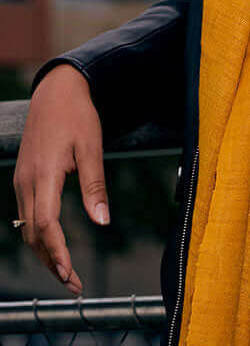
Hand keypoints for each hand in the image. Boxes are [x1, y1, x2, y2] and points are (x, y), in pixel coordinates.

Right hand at [13, 64, 110, 294]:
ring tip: (66, 271)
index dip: (57, 253)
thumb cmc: (77, 115)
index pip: (46, 226)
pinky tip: (52, 244)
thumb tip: (103, 222)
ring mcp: (22, 181)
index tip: (71, 274)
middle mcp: (27, 182)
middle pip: (33, 234)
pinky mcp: (24, 179)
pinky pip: (26, 215)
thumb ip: (96, 186)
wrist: (55, 91)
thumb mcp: (92, 146)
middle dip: (52, 262)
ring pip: (27, 228)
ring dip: (44, 252)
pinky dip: (38, 235)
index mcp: (45, 175)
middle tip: (74, 284)